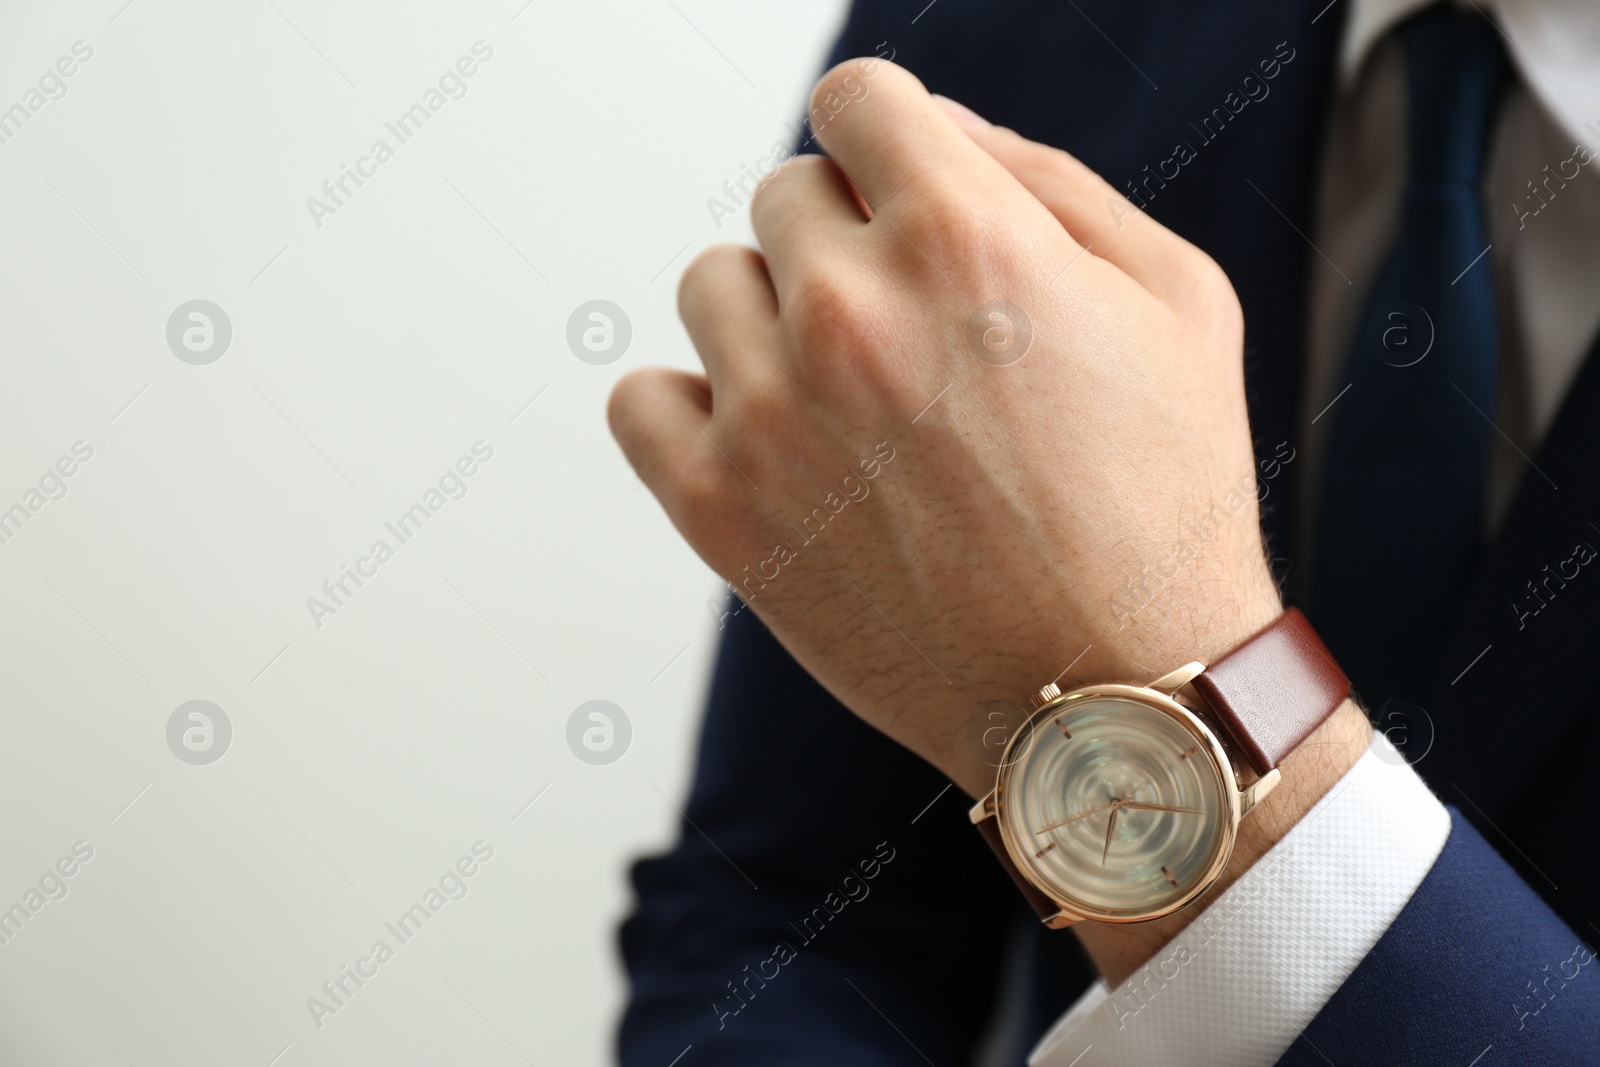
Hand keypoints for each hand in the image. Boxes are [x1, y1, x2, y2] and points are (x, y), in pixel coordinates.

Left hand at [609, 58, 1281, 798]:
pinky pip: (640, 399)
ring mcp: (772, 413)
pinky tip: (765, 440)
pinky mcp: (721, 511)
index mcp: (964, 235)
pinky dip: (690, 407)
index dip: (886, 140)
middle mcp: (851, 309)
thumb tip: (937, 129)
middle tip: (914, 336)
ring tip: (852, 401)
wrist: (1117, 699)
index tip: (900, 194)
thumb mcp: (1175, 300)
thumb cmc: (1164, 504)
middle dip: (846, 242)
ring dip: (772, 320)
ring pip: (712, 286)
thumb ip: (1049, 178)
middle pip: (784, 196)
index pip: (856, 102)